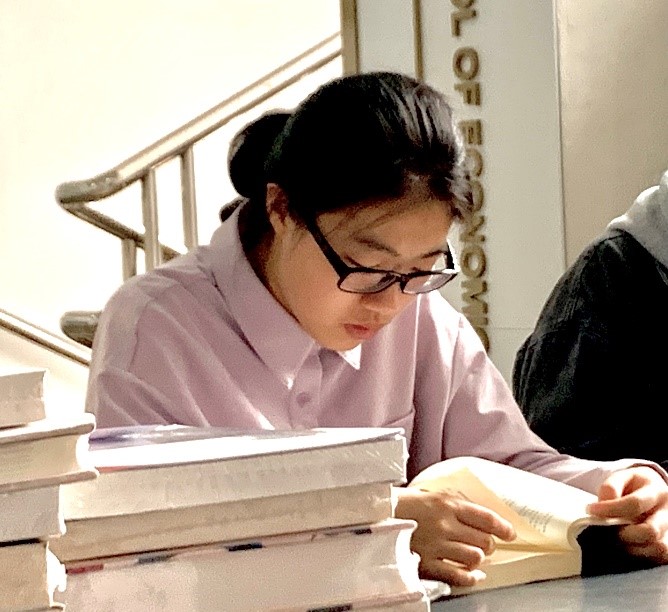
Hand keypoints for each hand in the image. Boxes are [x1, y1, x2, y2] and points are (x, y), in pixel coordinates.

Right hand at [394, 486, 515, 585]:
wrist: (376, 516)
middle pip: (484, 540)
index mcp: (446, 503)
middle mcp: (445, 524)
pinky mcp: (426, 563)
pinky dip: (470, 577)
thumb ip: (454, 503)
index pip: (486, 518)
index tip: (509, 533)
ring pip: (474, 558)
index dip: (503, 528)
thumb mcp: (430, 494)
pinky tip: (473, 574)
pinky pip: (458, 575)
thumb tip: (479, 515)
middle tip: (482, 543)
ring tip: (471, 555)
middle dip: (487, 544)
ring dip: (476, 558)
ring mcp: (436, 545)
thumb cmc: (403, 504)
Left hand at [587, 466, 667, 563]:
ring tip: (616, 540)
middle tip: (607, 530)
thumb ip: (610, 488)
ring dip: (632, 548)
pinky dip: (641, 556)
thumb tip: (603, 505)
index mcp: (656, 491)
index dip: (610, 509)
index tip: (590, 510)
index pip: (634, 504)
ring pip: (658, 547)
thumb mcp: (620, 479)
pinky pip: (660, 558)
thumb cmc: (632, 487)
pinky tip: (627, 547)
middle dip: (623, 534)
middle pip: (650, 531)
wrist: (650, 491)